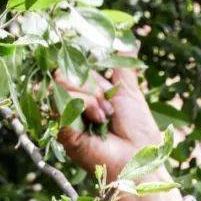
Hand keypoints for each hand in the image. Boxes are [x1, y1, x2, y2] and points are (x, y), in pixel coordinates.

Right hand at [54, 61, 182, 200]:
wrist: (140, 158)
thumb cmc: (139, 130)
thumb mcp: (131, 92)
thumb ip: (123, 67)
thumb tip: (127, 42)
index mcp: (87, 93)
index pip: (75, 67)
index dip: (87, 70)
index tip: (105, 84)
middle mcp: (73, 104)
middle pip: (65, 73)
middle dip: (92, 86)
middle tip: (110, 108)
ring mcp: (65, 118)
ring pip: (60, 84)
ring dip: (89, 97)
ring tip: (105, 117)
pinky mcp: (62, 131)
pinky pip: (60, 102)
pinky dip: (82, 105)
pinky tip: (97, 120)